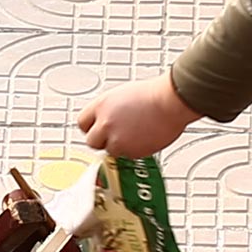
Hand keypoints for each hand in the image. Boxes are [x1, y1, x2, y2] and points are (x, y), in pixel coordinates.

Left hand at [74, 76, 196, 155]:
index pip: (82, 123)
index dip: (91, 127)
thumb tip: (106, 119)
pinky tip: (142, 138)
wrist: (170, 102)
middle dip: (102, 140)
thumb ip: (110, 110)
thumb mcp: (122, 96)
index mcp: (101, 106)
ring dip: (119, 146)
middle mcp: (106, 123)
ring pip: (110, 151)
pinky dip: (133, 151)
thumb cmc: (153, 95)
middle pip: (92, 141)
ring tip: (133, 135)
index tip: (96, 129)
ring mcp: (118, 139)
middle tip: (114, 136)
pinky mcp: (132, 151)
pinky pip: (127, 156)